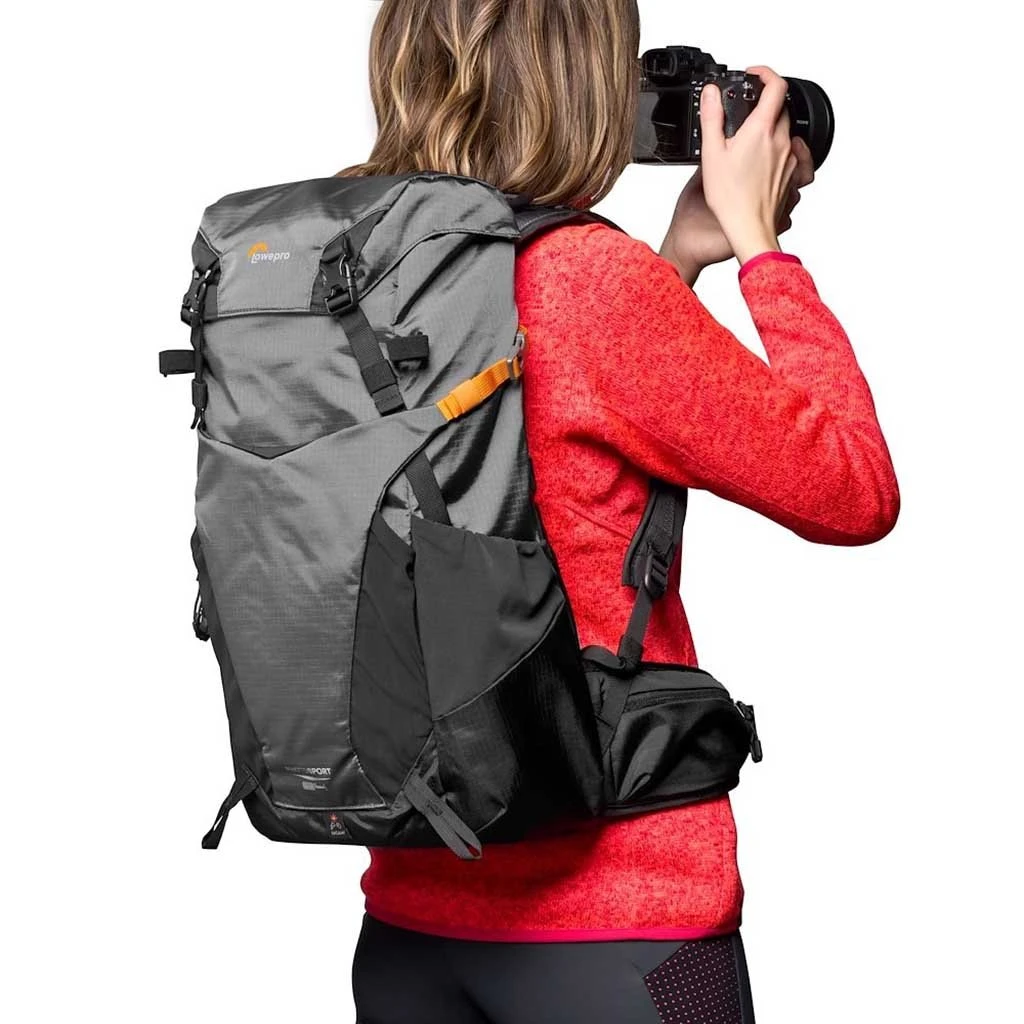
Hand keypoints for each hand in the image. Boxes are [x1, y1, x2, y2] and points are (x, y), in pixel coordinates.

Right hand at [659, 69, 814, 282]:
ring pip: (786, 131)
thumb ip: (712, 118)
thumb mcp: (712, 154)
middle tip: (746, 112)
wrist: (749, 228)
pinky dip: (782, 148)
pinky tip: (772, 157)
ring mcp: (790, 158)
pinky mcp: (793, 175)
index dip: (765, 74)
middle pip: (781, 108)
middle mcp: (781, 140)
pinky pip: (794, 154)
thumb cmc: (731, 198)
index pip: (776, 86)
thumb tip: (712, 93)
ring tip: (752, 140)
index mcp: (761, 130)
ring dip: (771, 128)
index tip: (754, 74)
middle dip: (765, 103)